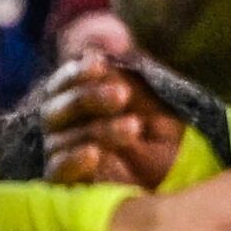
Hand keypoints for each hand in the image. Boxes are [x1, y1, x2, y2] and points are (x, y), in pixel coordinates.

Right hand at [39, 46, 182, 188]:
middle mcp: (63, 127)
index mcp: (80, 101)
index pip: (65, 82)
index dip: (78, 71)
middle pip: (57, 106)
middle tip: (122, 95)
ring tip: (133, 128)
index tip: (100, 63)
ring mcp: (60, 157)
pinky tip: (94, 154)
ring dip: (99, 129)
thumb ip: (130, 75)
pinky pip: (56, 170)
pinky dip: (73, 160)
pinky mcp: (63, 186)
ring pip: (62, 138)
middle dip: (88, 97)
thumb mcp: (153, 104)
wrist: (174, 187)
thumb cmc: (160, 139)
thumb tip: (109, 43)